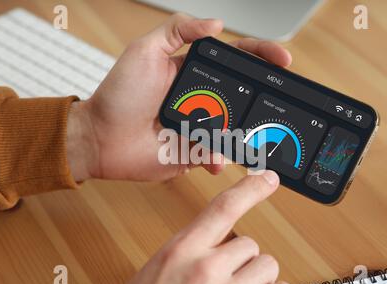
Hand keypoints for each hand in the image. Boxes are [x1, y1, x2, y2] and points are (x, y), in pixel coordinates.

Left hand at [67, 14, 291, 181]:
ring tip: (246, 131)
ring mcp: (202, 125)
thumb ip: (176, 30)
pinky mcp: (197, 150)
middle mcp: (202, 98)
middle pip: (244, 92)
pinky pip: (221, 153)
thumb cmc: (118, 96)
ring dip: (247, 129)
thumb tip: (216, 23)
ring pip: (238, 125)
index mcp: (194, 71)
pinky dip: (223, 156)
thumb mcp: (144, 51)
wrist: (102, 140)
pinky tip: (216, 158)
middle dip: (265, 95)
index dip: (261, 55)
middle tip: (280, 98)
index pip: (236, 58)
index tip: (283, 58)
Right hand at [121, 171, 294, 283]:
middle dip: (243, 261)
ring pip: (267, 267)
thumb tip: (218, 246)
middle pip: (251, 245)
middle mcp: (207, 269)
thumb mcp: (158, 273)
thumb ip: (188, 254)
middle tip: (226, 279)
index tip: (268, 178)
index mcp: (181, 251)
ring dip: (258, 281)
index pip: (223, 207)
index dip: (250, 188)